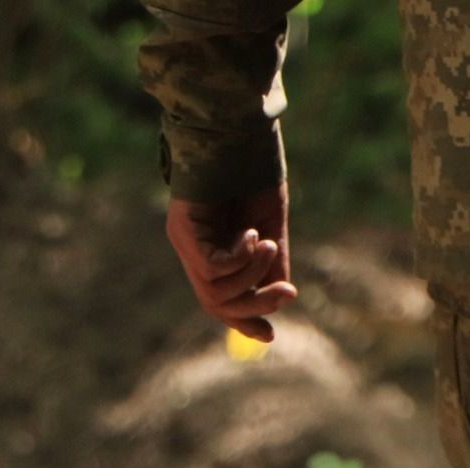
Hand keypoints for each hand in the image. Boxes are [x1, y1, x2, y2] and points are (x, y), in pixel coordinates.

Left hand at [163, 183, 298, 342]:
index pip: (222, 300)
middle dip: (255, 305)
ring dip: (251, 275)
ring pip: (214, 290)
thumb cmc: (253, 173)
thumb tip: (281, 297)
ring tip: (268, 244)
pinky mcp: (180, 228)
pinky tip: (251, 234)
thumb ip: (270, 263)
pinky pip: (210, 267)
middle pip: (216, 304)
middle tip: (289, 292)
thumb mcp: (269, 227)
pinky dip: (238, 259)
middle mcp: (195, 250)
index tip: (271, 334)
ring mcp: (185, 240)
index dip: (244, 321)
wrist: (238, 131)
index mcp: (215, 251)